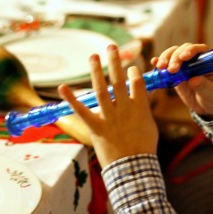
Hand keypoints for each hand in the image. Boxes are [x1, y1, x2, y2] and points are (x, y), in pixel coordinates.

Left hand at [58, 44, 157, 167]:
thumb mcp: (149, 124)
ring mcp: (110, 117)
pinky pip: (82, 111)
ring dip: (96, 71)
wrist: (134, 167)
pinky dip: (72, 99)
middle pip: (119, 79)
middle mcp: (125, 108)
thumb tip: (144, 97)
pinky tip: (63, 87)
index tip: (130, 67)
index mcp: (140, 106)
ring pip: (102, 89)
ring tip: (93, 56)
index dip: (132, 71)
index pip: (136, 81)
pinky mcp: (96, 127)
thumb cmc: (144, 146)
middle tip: (111, 46)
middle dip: (115, 61)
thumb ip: (144, 108)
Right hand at [152, 43, 212, 117]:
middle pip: (183, 50)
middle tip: (171, 69)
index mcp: (210, 61)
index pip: (200, 49)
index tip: (184, 57)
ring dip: (166, 58)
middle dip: (175, 57)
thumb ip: (204, 86)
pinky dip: (160, 63)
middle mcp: (196, 59)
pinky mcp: (177, 74)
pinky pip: (167, 66)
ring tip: (161, 68)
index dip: (191, 50)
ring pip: (173, 55)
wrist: (212, 107)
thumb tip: (193, 80)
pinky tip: (154, 63)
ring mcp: (185, 66)